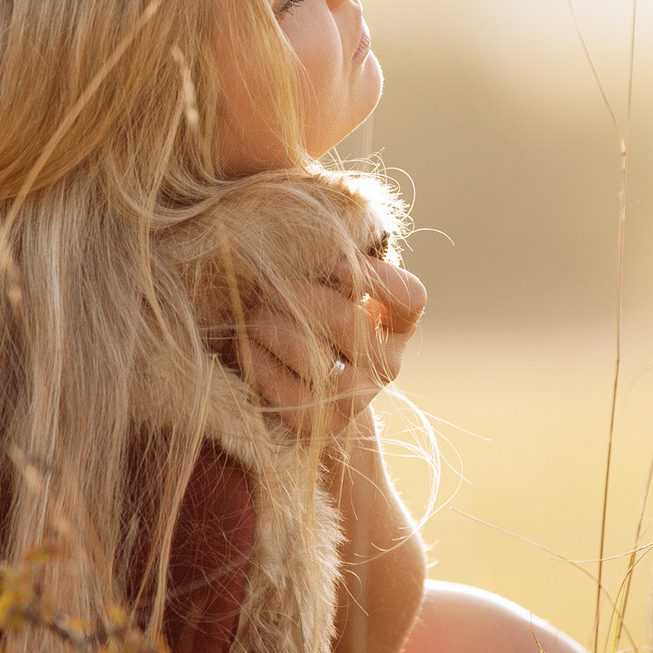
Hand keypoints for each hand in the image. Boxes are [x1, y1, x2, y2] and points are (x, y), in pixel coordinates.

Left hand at [238, 256, 425, 433]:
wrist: (309, 394)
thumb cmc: (317, 321)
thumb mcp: (335, 290)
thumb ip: (335, 263)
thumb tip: (314, 228)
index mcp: (398, 324)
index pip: (409, 298)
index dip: (376, 278)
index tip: (334, 264)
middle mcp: (388, 364)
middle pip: (347, 323)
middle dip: (298, 295)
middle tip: (266, 280)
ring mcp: (358, 398)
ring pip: (310, 355)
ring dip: (268, 325)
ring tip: (249, 313)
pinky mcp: (321, 424)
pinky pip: (283, 390)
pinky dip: (256, 361)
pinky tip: (243, 343)